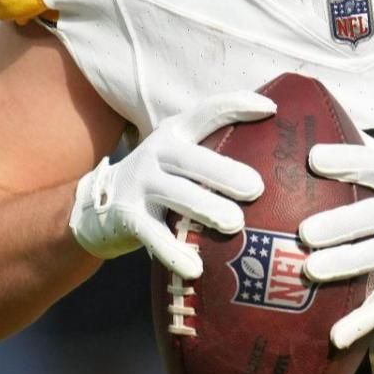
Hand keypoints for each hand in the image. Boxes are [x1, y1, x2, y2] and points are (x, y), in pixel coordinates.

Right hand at [68, 90, 274, 279]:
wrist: (95, 207)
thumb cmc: (159, 181)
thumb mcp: (180, 158)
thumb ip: (214, 154)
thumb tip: (278, 164)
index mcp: (176, 132)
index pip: (208, 111)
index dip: (238, 105)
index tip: (271, 110)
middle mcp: (157, 152)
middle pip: (192, 159)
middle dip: (224, 172)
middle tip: (256, 188)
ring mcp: (140, 184)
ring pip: (176, 195)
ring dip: (206, 208)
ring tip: (235, 224)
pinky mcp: (128, 217)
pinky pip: (154, 235)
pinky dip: (174, 252)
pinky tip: (196, 268)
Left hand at [299, 141, 373, 348]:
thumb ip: (371, 151)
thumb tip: (325, 118)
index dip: (347, 160)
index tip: (314, 158)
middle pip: (373, 215)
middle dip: (341, 223)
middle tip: (306, 231)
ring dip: (345, 264)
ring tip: (312, 269)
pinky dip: (362, 320)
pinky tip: (336, 335)